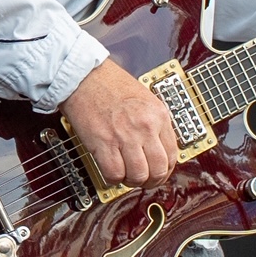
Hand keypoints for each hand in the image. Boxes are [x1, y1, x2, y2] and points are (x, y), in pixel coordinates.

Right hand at [61, 58, 178, 188]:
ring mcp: (124, 136)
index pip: (172, 155)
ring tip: (125, 174)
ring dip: (131, 181)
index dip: (165, 170)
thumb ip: (153, 122)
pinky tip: (110, 169)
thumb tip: (157, 148)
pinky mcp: (103, 142)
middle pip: (158, 170)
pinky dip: (113, 178)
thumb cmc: (108, 83)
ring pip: (138, 176)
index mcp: (158, 114)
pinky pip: (114, 174)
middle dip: (151, 180)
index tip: (157, 172)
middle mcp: (145, 126)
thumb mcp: (144, 98)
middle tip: (143, 179)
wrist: (83, 75)